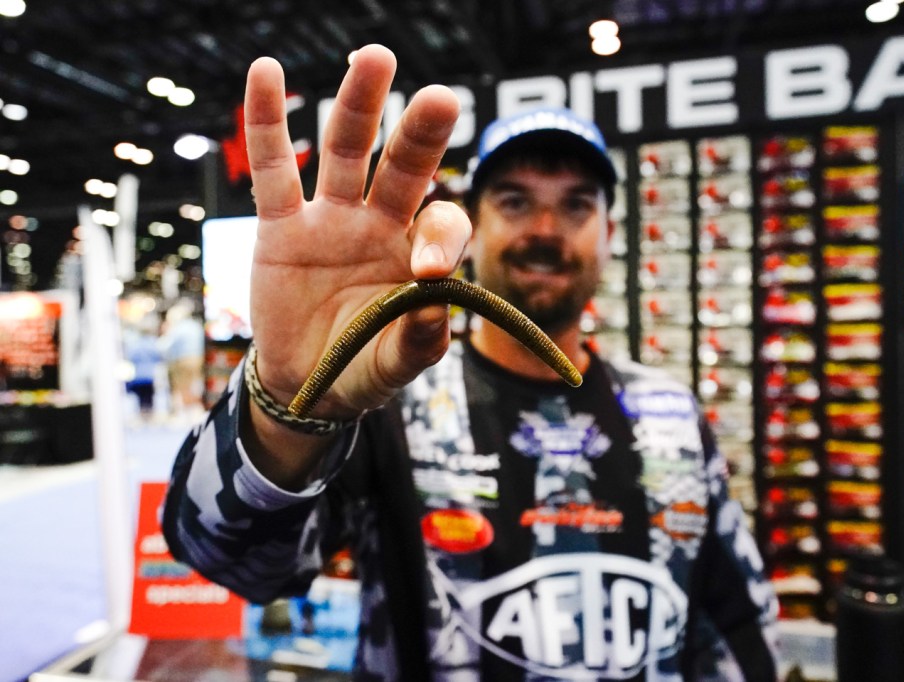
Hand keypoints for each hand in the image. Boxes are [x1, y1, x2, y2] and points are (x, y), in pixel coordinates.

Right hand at [244, 45, 469, 419]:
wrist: (305, 382)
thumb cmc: (361, 369)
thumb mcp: (394, 364)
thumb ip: (419, 339)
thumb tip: (440, 301)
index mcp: (418, 255)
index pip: (441, 226)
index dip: (439, 240)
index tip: (425, 272)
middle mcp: (380, 224)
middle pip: (403, 167)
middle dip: (420, 134)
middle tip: (441, 98)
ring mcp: (331, 218)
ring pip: (346, 151)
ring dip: (359, 106)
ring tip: (374, 59)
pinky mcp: (282, 224)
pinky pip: (274, 168)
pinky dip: (266, 122)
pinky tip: (265, 72)